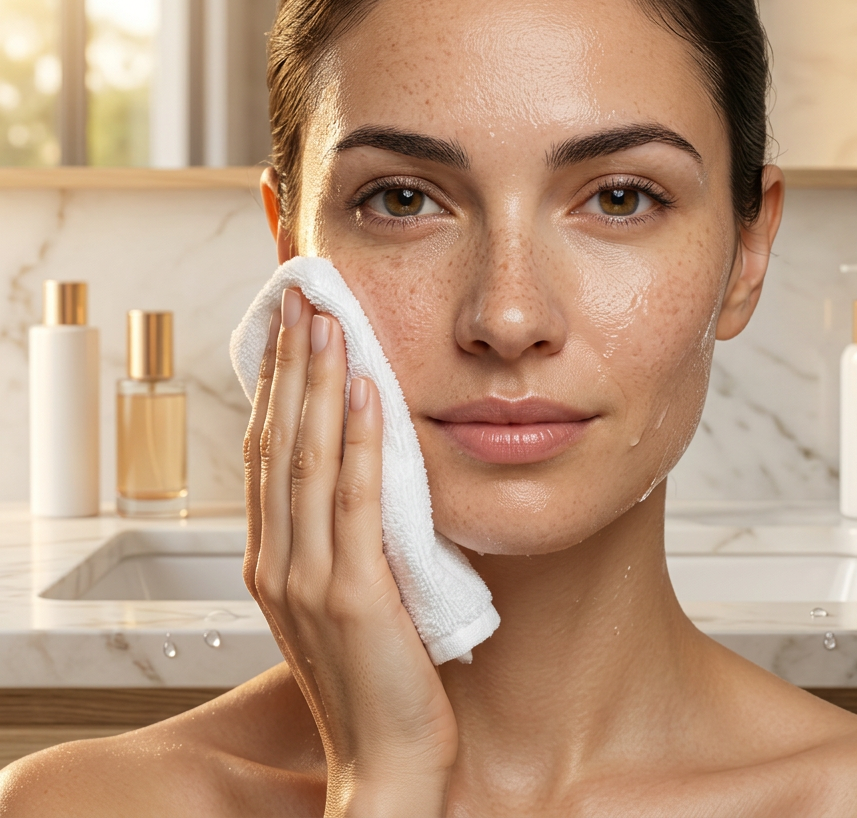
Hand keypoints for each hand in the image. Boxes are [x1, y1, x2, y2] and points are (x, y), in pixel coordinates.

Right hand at [243, 287, 457, 815]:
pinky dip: (356, 439)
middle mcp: (278, 562)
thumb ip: (339, 538)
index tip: (288, 327)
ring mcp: (308, 579)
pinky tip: (364, 389)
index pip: (267, 452)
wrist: (387, 763)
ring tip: (328, 318)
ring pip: (305, 458)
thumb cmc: (374, 678)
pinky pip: (353, 499)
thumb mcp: (343, 595)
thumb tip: (362, 470)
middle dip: (289, 363)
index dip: (275, 385)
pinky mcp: (352, 595)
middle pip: (277, 440)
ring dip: (317, 382)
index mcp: (273, 560)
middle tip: (301, 296)